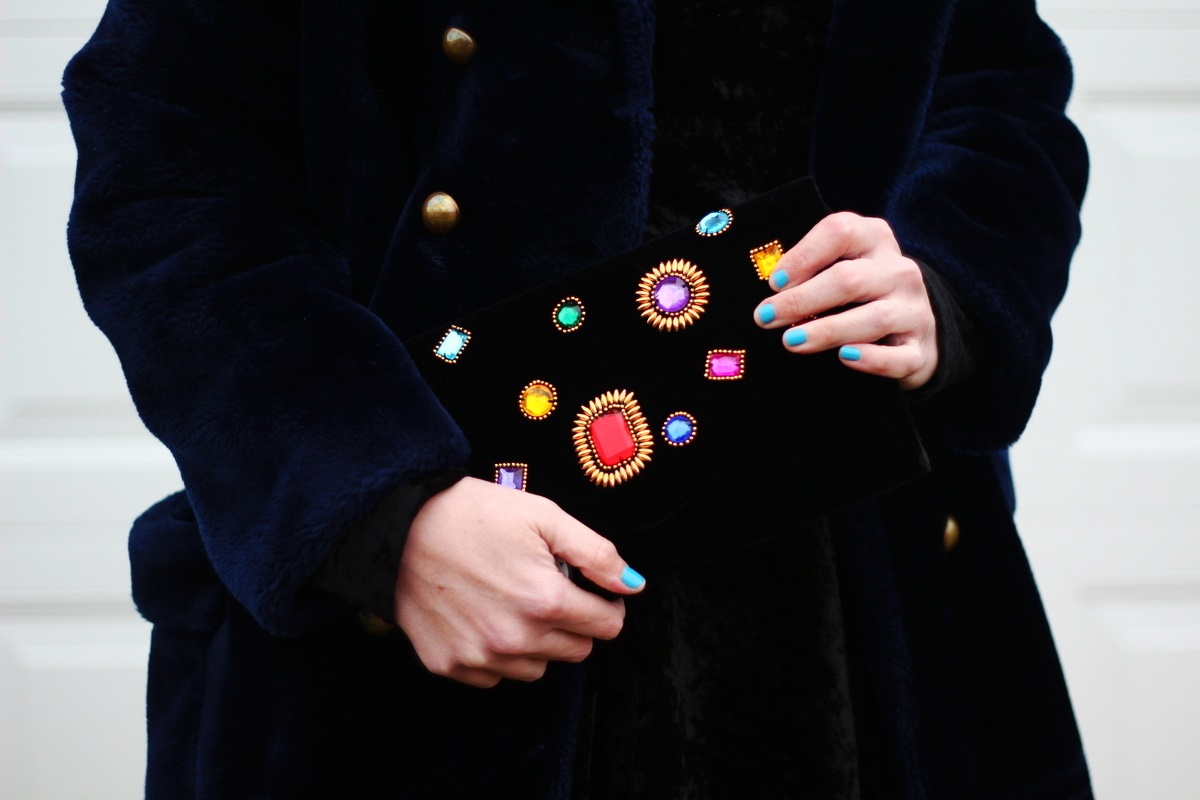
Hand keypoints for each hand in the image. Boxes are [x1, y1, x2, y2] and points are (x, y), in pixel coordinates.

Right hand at [394, 477, 643, 687]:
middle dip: (573, 622)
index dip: (605, 604)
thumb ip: (596, 554)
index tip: (591, 590)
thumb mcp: (544, 516)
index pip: (607, 626)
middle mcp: (515, 639)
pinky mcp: (450, 665)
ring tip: (511, 601)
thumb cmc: (473, 514)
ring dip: (537, 642)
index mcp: (545, 601)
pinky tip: (483, 616)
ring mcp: (480, 657)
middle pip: (577, 651)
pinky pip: (495, 676)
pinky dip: (497, 653)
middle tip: (546, 589)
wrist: (398, 526)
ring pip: (538, 668)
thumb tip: (633, 585)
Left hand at [754, 212, 937, 390]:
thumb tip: (770, 291)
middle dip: (802, 300)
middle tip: (766, 318)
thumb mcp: (840, 267)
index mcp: (874, 239)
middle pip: (849, 279)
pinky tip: (845, 357)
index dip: (804, 255)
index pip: (840, 232)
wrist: (913, 329)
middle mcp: (899, 270)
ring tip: (792, 341)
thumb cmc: (860, 294)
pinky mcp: (919, 348)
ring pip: (874, 318)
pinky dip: (872, 359)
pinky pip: (898, 357)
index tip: (774, 282)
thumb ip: (809, 270)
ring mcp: (914, 309)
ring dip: (828, 330)